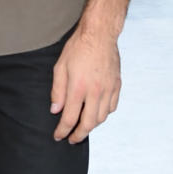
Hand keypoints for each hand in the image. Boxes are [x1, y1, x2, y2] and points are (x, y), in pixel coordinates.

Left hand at [50, 27, 121, 142]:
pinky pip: (111, 107)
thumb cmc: (78, 48)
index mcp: (78, 88)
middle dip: (79, 135)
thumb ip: (57, 91)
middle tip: (72, 139)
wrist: (100, 34)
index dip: (63, 131)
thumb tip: (55, 110)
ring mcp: (108, 89)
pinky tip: (96, 113)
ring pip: (101, 117)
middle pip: (88, 123)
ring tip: (83, 127)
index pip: (69, 118)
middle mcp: (95, 92)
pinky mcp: (117, 85)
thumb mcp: (60, 67)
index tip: (58, 136)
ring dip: (91, 126)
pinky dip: (103, 114)